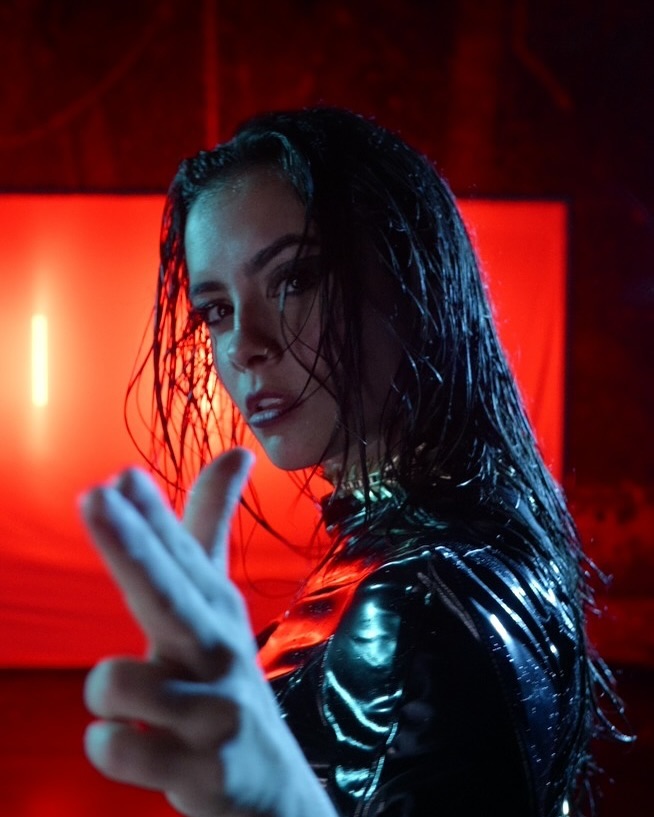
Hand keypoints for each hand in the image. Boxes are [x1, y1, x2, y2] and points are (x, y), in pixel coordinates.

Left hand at [80, 449, 334, 816]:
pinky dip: (110, 745)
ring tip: (134, 704)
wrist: (270, 785)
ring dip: (109, 689)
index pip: (181, 554)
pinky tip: (136, 744)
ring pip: (121, 681)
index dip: (149, 516)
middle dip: (131, 546)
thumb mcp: (214, 608)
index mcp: (215, 607)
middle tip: (95, 499)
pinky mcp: (206, 769)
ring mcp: (215, 710)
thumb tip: (237, 452)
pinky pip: (117, 745)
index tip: (119, 477)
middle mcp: (219, 649)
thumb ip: (209, 530)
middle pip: (169, 593)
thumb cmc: (221, 681)